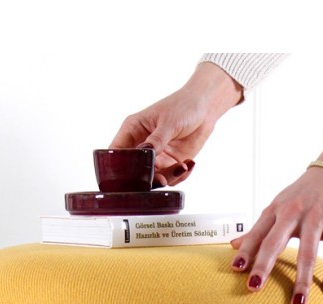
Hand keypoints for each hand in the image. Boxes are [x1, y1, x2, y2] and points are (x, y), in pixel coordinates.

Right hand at [110, 62, 241, 186]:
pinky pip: (170, 178)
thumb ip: (156, 141)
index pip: (116, 152)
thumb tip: (144, 155)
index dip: (117, 167)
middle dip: (147, 178)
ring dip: (167, 178)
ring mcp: (156, 156)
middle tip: (161, 179)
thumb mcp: (169, 122)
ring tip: (181, 167)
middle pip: (134, 170)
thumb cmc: (183, 106)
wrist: (206, 108)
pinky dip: (179, 176)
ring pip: (153, 178)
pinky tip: (189, 163)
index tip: (129, 177)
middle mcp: (141, 145)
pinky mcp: (170, 163)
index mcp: (132, 130)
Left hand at [230, 101, 322, 303]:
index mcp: (275, 210)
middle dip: (263, 266)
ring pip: (307, 253)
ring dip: (302, 280)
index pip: (257, 233)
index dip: (246, 251)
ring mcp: (316, 217)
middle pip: (275, 242)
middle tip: (253, 288)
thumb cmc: (302, 195)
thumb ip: (257, 229)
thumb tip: (232, 246)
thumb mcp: (277, 207)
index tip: (235, 269)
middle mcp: (292, 213)